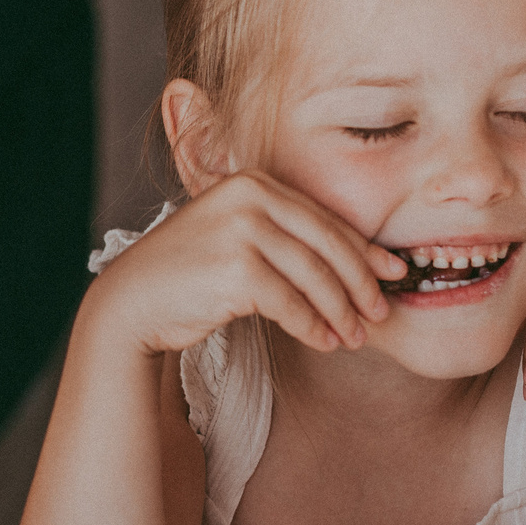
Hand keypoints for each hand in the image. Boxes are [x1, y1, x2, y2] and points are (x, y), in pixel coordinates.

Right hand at [91, 173, 406, 358]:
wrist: (133, 302)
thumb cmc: (190, 276)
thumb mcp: (239, 239)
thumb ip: (286, 239)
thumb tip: (360, 266)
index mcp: (253, 181)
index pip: (324, 218)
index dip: (364, 250)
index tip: (392, 275)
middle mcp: (248, 196)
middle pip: (326, 244)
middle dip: (359, 284)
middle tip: (379, 314)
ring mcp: (240, 230)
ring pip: (313, 276)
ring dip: (340, 312)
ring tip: (354, 337)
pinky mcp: (234, 268)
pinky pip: (289, 303)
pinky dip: (312, 326)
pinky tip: (324, 342)